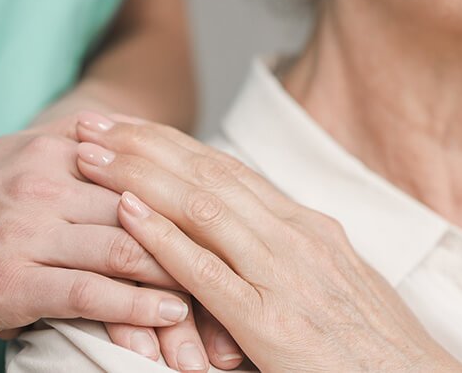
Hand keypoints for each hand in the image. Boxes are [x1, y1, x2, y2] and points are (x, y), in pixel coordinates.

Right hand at [0, 116, 242, 370]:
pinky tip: (170, 313)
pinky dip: (134, 305)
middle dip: (197, 244)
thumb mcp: (31, 154)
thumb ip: (88, 146)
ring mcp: (31, 232)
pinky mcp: (14, 280)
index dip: (196, 198)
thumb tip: (147, 136)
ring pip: (126, 251)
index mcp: (62, 152)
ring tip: (217, 297)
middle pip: (147, 212)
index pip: (147, 171)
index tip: (237, 224)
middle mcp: (50, 186)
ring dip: (177, 279)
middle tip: (242, 270)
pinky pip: (88, 291)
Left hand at [75, 113, 461, 371]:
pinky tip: (125, 212)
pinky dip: (162, 238)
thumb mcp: (332, 276)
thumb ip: (287, 248)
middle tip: (92, 122)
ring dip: (138, 175)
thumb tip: (244, 226)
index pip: (227, 166)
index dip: (171, 143)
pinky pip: (208, 272)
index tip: (128, 126)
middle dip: (143, 144)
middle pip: (207, 173)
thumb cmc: (371, 339)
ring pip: (202, 207)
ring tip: (90, 155)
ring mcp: (285, 274)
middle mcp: (295, 235)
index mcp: (307, 224)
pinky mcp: (272, 322)